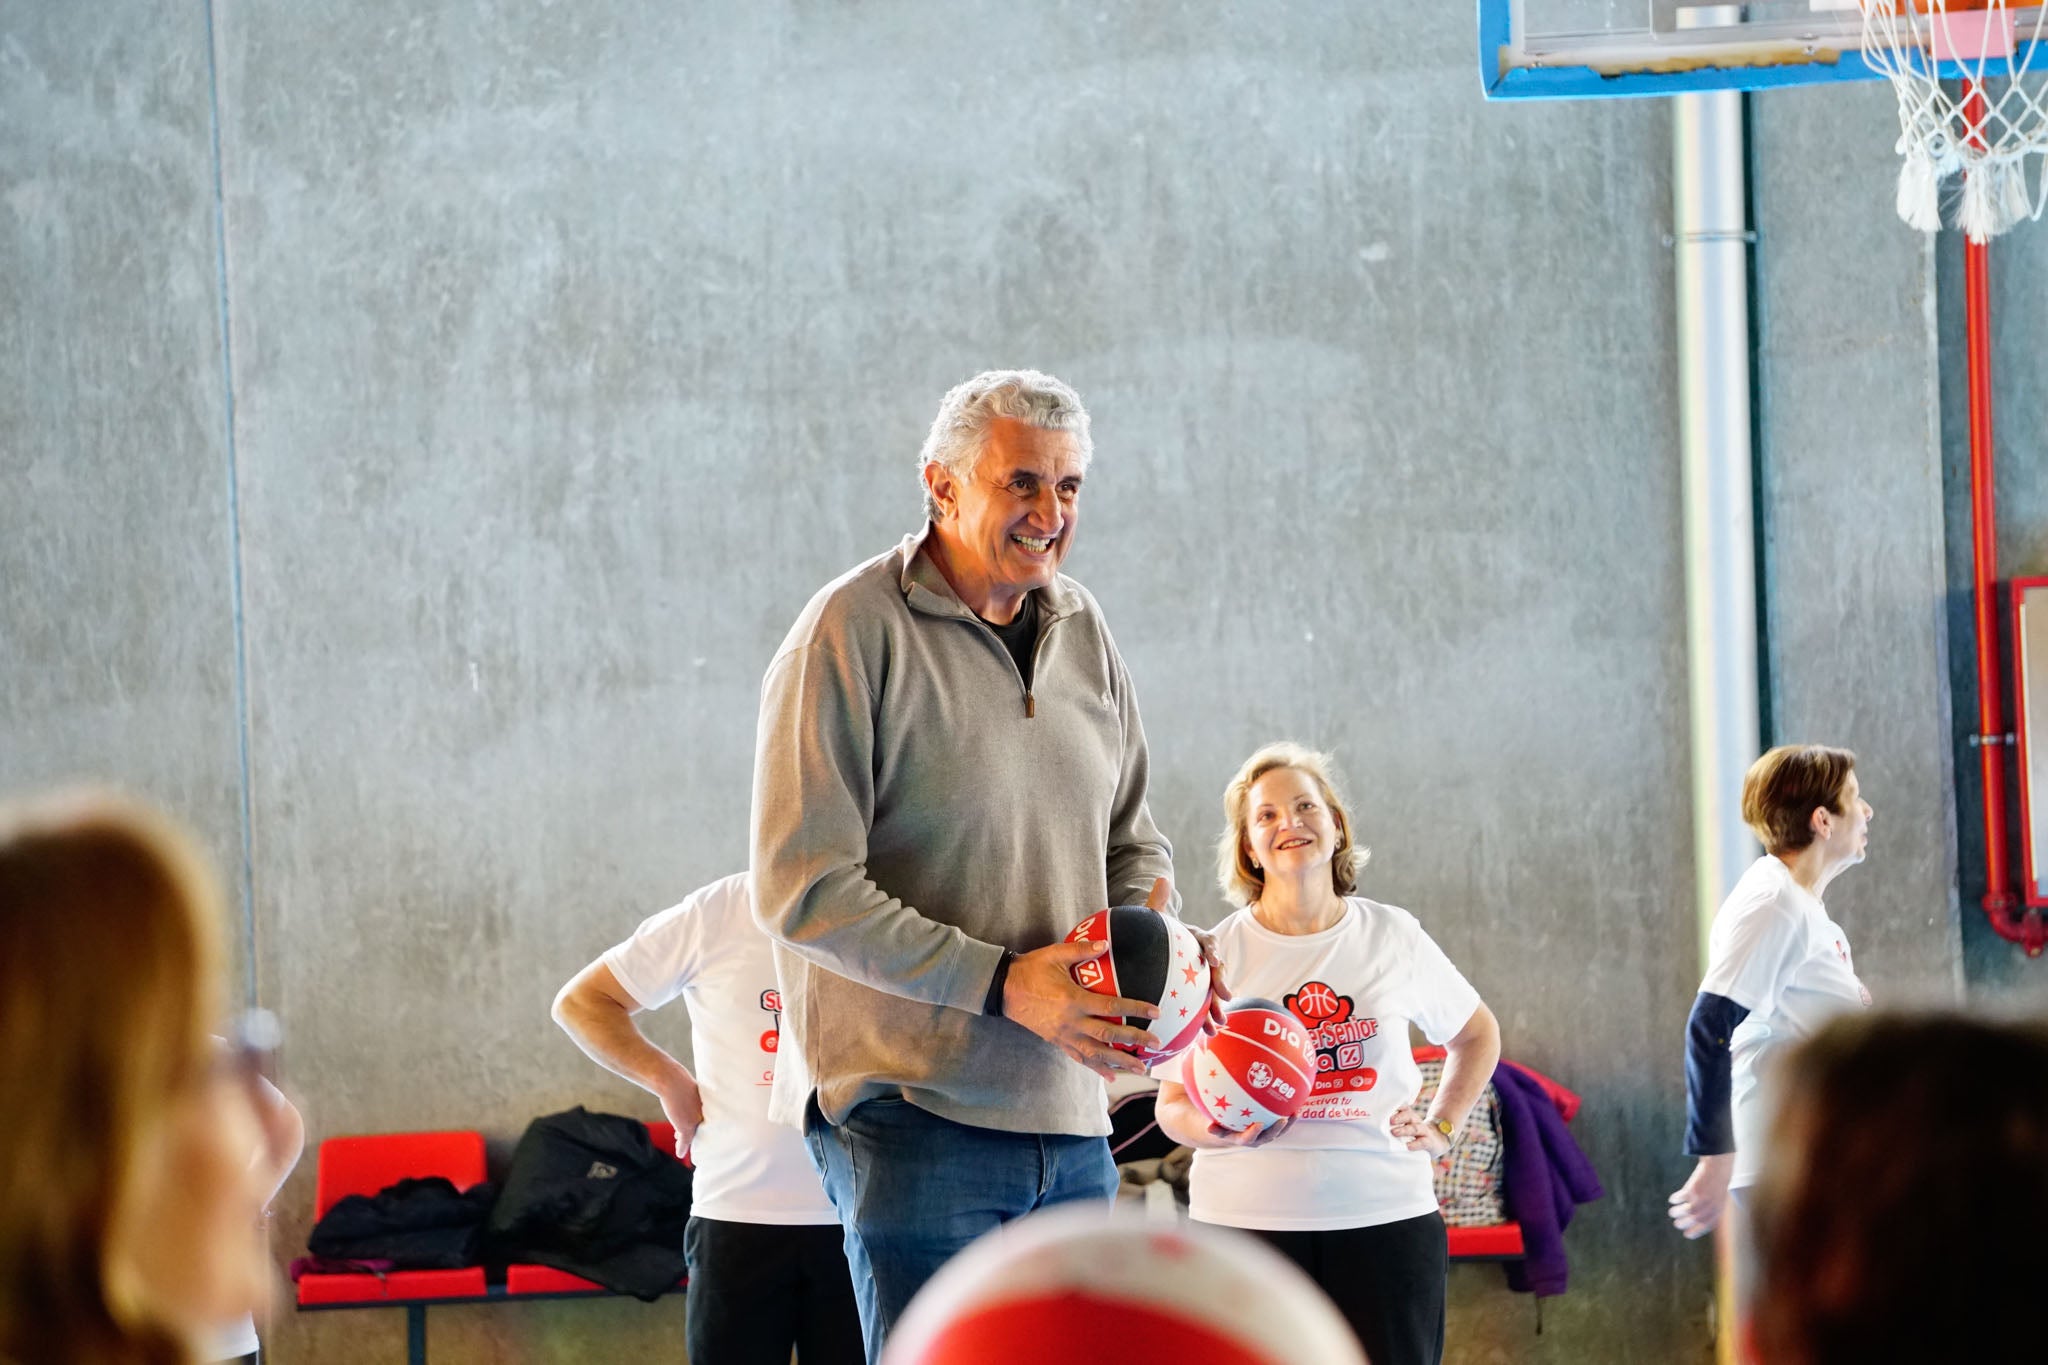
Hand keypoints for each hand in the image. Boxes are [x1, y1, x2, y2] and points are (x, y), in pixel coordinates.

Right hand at [656, 1075, 704, 1160]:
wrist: (672, 1081)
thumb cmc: (679, 1082)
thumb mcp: (690, 1091)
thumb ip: (693, 1100)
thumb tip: (688, 1102)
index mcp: (708, 1106)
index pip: (707, 1120)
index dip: (703, 1125)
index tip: (698, 1128)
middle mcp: (705, 1115)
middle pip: (702, 1129)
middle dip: (697, 1134)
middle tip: (691, 1139)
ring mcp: (696, 1122)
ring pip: (693, 1136)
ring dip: (687, 1141)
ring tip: (682, 1144)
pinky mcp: (686, 1127)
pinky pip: (685, 1141)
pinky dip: (682, 1148)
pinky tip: (680, 1154)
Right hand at [1003, 940, 1161, 1080]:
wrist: (1003, 989)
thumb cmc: (1030, 969)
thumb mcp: (1054, 954)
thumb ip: (1081, 950)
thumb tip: (1107, 944)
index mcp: (1073, 1000)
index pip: (1111, 1007)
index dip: (1135, 1010)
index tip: (1156, 1013)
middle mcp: (1071, 1022)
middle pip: (1108, 1035)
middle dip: (1134, 1041)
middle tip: (1156, 1045)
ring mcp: (1063, 1035)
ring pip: (1096, 1053)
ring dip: (1120, 1061)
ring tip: (1140, 1068)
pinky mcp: (1057, 1041)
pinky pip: (1079, 1057)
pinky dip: (1096, 1068)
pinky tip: (1111, 1075)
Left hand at [1142, 876, 1230, 1034]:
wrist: (1154, 949)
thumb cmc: (1155, 934)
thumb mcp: (1155, 919)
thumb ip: (1158, 903)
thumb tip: (1162, 878)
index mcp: (1196, 940)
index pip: (1209, 943)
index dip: (1213, 952)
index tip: (1213, 962)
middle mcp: (1203, 959)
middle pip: (1216, 973)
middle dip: (1221, 987)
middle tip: (1223, 1000)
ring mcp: (1201, 978)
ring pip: (1212, 995)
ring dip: (1215, 1011)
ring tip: (1216, 1027)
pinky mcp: (1194, 995)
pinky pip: (1201, 1009)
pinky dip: (1203, 1022)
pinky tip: (1202, 1037)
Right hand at [1200, 1115, 1293, 1149]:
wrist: (1227, 1127)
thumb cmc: (1218, 1122)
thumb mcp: (1212, 1123)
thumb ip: (1213, 1126)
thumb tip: (1208, 1128)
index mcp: (1241, 1138)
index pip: (1248, 1138)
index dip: (1254, 1133)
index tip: (1258, 1124)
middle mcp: (1255, 1138)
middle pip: (1267, 1136)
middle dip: (1276, 1129)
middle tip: (1282, 1119)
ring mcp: (1264, 1134)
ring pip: (1277, 1131)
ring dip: (1287, 1124)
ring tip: (1295, 1113)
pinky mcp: (1270, 1127)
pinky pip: (1280, 1122)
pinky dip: (1287, 1115)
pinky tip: (1295, 1102)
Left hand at [1390, 1104, 1452, 1156]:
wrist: (1439, 1140)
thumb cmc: (1415, 1133)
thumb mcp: (1406, 1126)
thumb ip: (1394, 1124)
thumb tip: (1373, 1124)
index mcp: (1410, 1116)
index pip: (1403, 1108)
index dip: (1396, 1106)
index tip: (1385, 1107)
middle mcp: (1416, 1121)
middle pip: (1408, 1115)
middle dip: (1399, 1117)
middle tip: (1389, 1120)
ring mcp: (1424, 1131)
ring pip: (1415, 1128)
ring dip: (1404, 1129)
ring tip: (1394, 1132)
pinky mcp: (1429, 1142)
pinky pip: (1422, 1142)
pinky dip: (1415, 1144)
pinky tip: (1408, 1147)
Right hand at [1668, 1154, 1734, 1238]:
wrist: (1718, 1168)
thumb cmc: (1717, 1185)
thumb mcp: (1718, 1199)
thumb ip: (1711, 1210)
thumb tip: (1696, 1221)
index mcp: (1717, 1210)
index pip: (1706, 1226)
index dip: (1696, 1232)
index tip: (1687, 1235)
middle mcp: (1709, 1206)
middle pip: (1693, 1220)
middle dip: (1683, 1224)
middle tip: (1677, 1224)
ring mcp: (1700, 1198)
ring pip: (1685, 1211)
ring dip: (1676, 1213)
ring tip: (1672, 1213)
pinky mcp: (1692, 1189)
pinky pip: (1679, 1198)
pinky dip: (1674, 1199)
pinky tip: (1673, 1199)